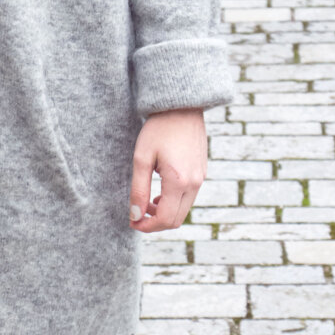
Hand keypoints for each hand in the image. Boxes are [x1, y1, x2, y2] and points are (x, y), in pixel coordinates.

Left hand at [130, 107, 206, 231]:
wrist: (181, 107)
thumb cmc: (158, 129)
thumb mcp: (142, 159)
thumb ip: (139, 189)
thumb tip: (135, 215)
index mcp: (179, 181)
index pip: (165, 219)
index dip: (146, 226)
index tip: (132, 222)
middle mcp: (194, 183)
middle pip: (176, 220)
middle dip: (155, 223)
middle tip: (136, 216)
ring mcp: (201, 178)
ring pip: (183, 210)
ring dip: (164, 213)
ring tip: (146, 203)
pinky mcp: (202, 173)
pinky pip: (188, 198)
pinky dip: (174, 203)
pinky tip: (159, 194)